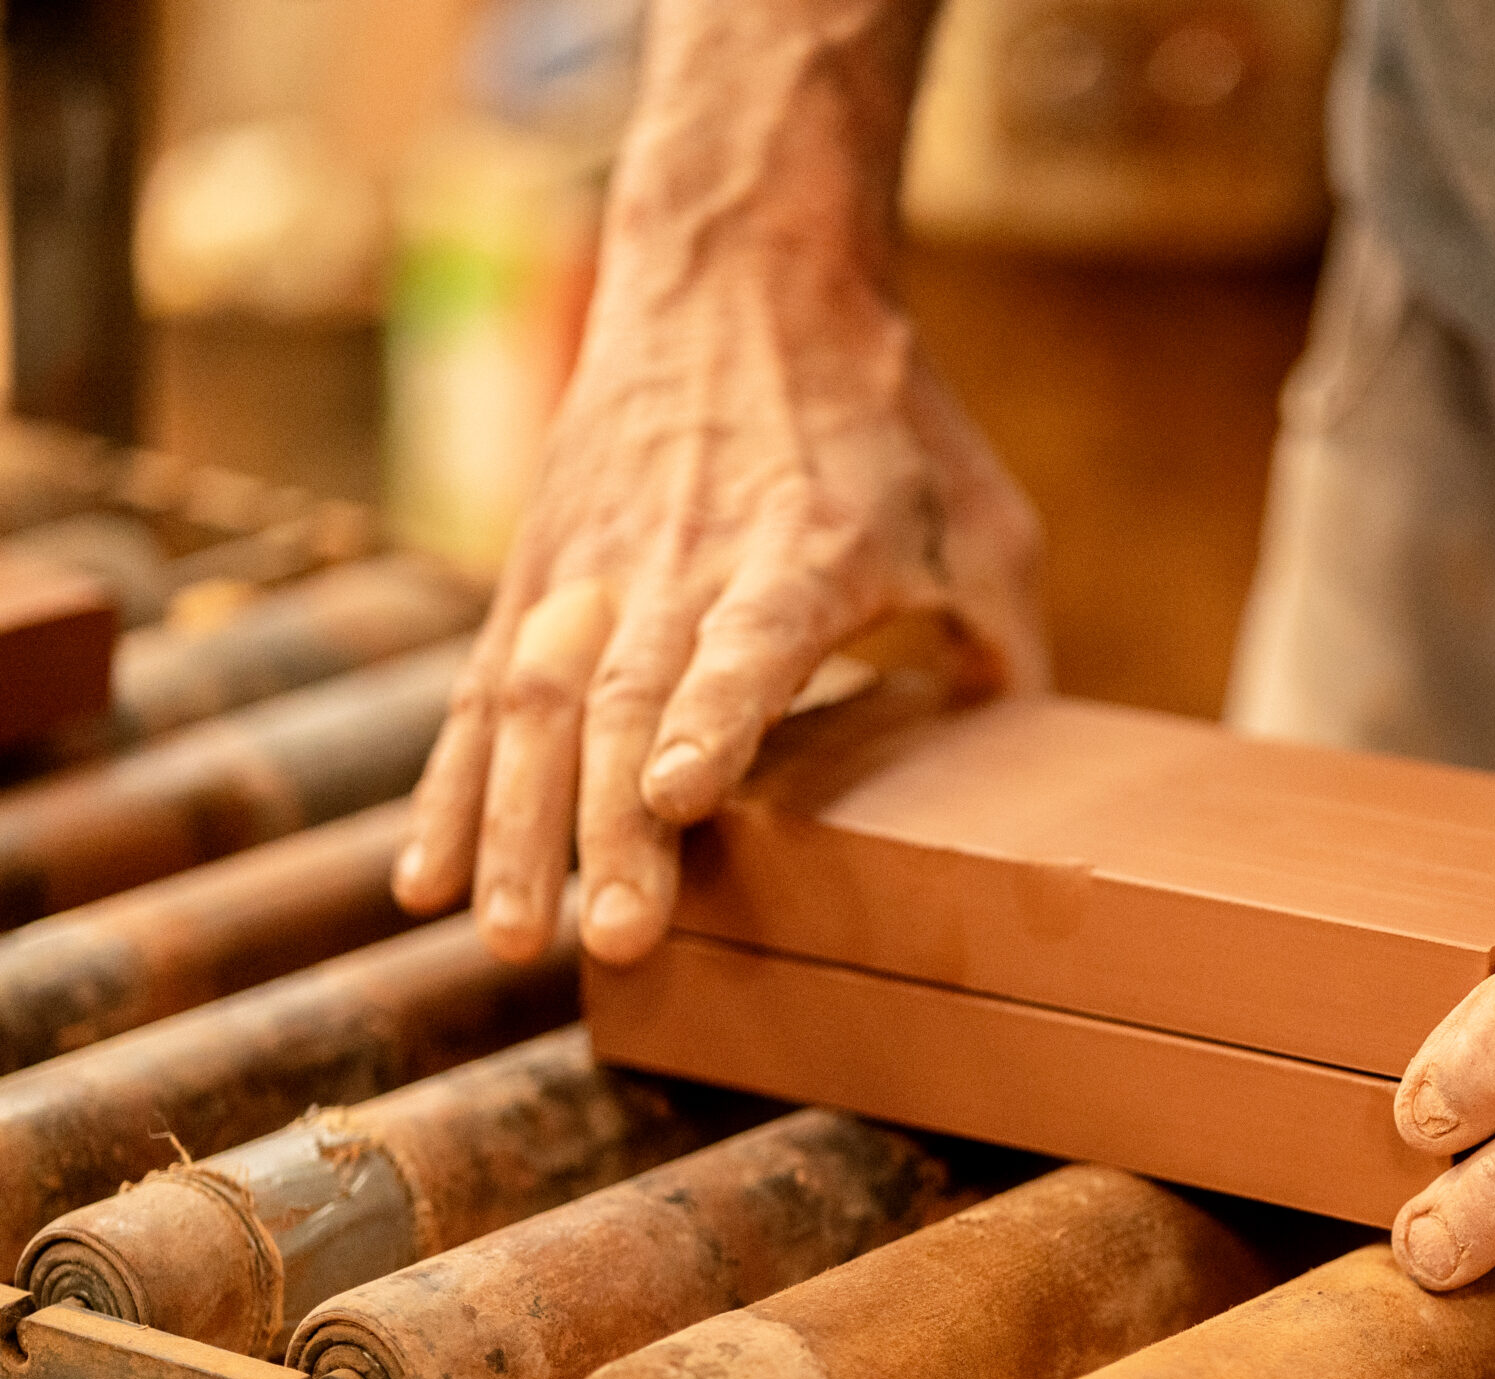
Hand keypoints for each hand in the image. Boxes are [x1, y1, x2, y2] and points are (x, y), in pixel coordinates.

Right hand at [390, 248, 1045, 965]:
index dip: (714, 717)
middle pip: (633, 700)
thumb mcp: (982, 518)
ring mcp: (598, 572)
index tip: (677, 792)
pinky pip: (480, 693)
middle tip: (608, 940)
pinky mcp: (539, 578)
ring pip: (538, 704)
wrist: (741, 279)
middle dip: (613, 827)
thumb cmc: (884, 421)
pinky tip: (428, 882)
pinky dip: (449, 789)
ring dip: (519, 830)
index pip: (750, 640)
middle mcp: (686, 563)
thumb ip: (1003, 646)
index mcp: (806, 550)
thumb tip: (1024, 768)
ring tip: (511, 937)